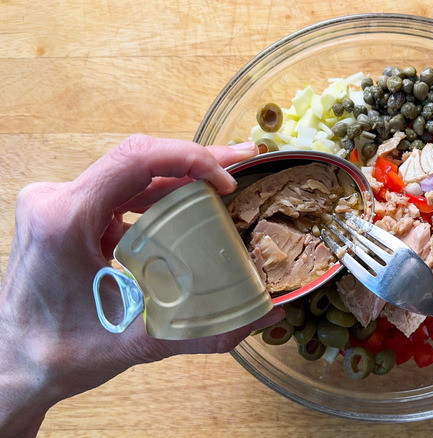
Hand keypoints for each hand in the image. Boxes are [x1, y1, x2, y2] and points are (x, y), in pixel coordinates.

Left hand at [0, 135, 284, 435]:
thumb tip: (265, 316)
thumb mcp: (139, 341)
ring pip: (130, 173)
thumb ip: (208, 331)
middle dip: (195, 160)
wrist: (16, 365)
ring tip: (225, 179)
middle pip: (137, 160)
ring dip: (179, 175)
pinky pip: (119, 191)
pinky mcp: (67, 215)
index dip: (190, 159)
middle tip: (242, 160)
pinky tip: (190, 202)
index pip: (136, 160)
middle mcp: (57, 201)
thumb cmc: (60, 352)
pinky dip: (158, 194)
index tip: (226, 181)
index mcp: (66, 219)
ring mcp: (59, 205)